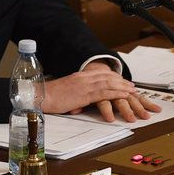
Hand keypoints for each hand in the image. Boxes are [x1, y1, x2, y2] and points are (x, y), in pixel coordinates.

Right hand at [43, 62, 160, 121]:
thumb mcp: (67, 92)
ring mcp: (85, 85)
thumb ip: (77, 93)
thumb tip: (82, 100)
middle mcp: (84, 78)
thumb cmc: (51, 97)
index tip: (123, 81)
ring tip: (133, 91)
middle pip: (108, 77)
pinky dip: (116, 93)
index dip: (114, 78)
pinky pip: (104, 92)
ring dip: (122, 87)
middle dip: (122, 82)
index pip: (101, 74)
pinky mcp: (84, 94)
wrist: (40, 96)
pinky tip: (124, 95)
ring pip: (109, 84)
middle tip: (132, 86)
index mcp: (80, 76)